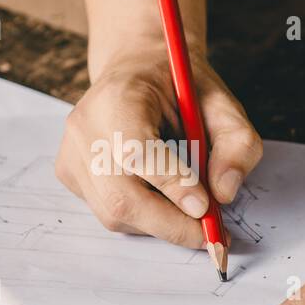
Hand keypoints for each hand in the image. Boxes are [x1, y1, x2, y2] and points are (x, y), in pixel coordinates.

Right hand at [56, 48, 261, 246]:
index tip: (206, 206)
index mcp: (120, 96)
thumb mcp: (222, 104)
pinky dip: (141, 216)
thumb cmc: (179, 89)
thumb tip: (223, 194)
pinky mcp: (68, 174)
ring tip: (188, 205)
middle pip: (120, 196)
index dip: (172, 185)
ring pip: (114, 213)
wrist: (137, 71)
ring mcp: (71, 152)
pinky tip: (158, 193)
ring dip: (159, 222)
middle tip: (209, 233)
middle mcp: (85, 126)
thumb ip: (236, 144)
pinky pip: (107, 212)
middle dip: (170, 224)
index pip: (137, 152)